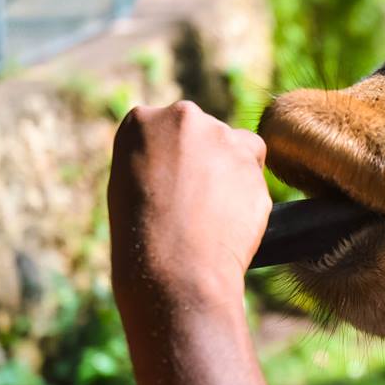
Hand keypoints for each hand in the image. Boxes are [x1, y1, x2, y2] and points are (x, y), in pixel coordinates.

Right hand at [108, 101, 271, 312]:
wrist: (175, 267)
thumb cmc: (142, 238)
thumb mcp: (128, 184)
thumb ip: (155, 158)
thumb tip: (180, 157)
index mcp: (141, 120)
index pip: (169, 129)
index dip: (175, 158)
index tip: (175, 182)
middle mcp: (183, 117)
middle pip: (206, 131)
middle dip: (206, 159)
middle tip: (198, 199)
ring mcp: (221, 134)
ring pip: (238, 146)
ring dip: (232, 171)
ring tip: (214, 211)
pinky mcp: (252, 157)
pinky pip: (257, 172)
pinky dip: (250, 191)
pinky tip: (233, 216)